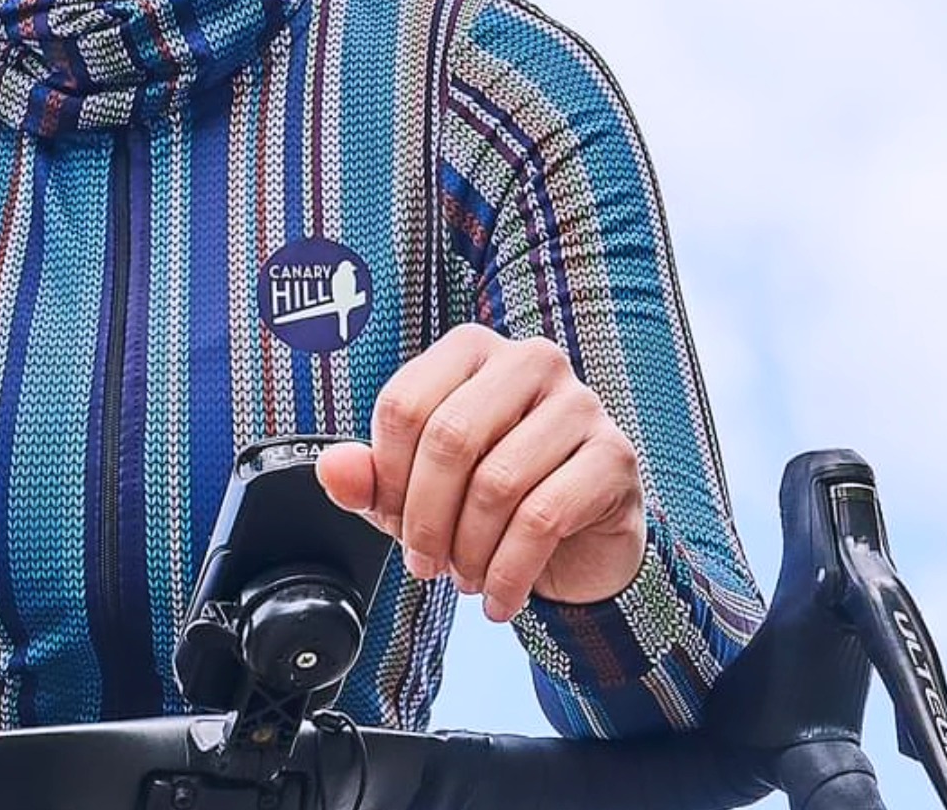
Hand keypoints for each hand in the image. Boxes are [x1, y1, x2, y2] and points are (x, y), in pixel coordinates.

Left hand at [317, 324, 647, 621]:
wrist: (581, 537)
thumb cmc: (493, 495)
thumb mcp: (419, 487)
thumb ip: (371, 476)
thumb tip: (332, 469)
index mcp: (471, 349)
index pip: (405, 403)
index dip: (387, 476)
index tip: (391, 520)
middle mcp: (529, 360)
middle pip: (450, 438)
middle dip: (425, 518)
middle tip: (424, 563)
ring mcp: (579, 402)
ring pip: (497, 483)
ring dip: (469, 550)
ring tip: (465, 577)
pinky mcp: (614, 454)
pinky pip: (544, 518)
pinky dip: (510, 571)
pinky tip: (500, 597)